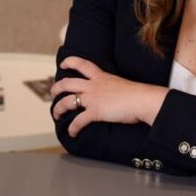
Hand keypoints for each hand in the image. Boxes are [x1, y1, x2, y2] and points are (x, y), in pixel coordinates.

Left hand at [52, 57, 167, 137]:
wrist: (142, 99)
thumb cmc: (138, 94)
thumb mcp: (122, 85)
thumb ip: (114, 89)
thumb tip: (117, 96)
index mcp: (101, 76)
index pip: (83, 64)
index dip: (70, 62)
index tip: (63, 64)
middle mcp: (94, 85)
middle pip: (68, 83)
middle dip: (56, 88)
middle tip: (53, 92)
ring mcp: (93, 98)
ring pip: (67, 101)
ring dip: (58, 108)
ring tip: (56, 114)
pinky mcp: (95, 112)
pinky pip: (78, 121)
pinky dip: (73, 128)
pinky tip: (72, 133)